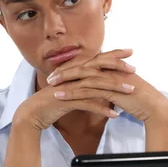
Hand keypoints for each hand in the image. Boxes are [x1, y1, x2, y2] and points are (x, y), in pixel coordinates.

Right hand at [13, 49, 136, 131]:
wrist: (33, 113)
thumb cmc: (52, 102)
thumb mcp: (70, 90)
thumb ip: (83, 84)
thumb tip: (98, 84)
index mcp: (75, 71)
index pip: (97, 59)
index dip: (113, 54)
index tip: (130, 52)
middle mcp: (73, 76)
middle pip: (99, 68)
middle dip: (118, 67)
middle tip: (134, 68)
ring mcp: (70, 88)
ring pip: (96, 85)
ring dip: (116, 89)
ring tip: (131, 92)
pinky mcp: (68, 100)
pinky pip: (88, 103)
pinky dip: (102, 108)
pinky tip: (115, 114)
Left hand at [46, 48, 167, 122]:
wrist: (153, 106)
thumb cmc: (138, 99)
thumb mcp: (121, 88)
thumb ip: (110, 84)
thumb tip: (100, 87)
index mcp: (111, 66)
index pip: (87, 63)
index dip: (72, 67)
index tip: (58, 73)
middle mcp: (109, 68)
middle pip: (82, 66)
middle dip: (64, 71)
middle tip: (50, 77)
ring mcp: (110, 77)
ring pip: (82, 77)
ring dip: (65, 81)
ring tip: (51, 86)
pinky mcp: (110, 89)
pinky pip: (87, 89)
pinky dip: (72, 92)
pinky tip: (61, 96)